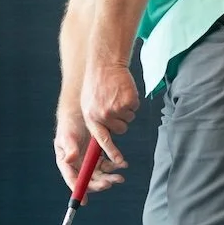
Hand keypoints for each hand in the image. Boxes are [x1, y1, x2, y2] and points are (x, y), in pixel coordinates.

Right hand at [53, 103, 116, 191]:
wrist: (81, 112)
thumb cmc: (70, 124)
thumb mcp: (68, 135)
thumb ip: (70, 148)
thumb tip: (69, 160)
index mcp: (66, 162)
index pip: (72, 179)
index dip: (78, 190)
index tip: (85, 201)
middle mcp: (77, 165)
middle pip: (88, 180)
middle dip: (100, 184)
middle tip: (110, 183)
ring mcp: (88, 161)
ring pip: (100, 175)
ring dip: (110, 178)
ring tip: (120, 177)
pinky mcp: (98, 156)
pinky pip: (107, 166)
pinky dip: (115, 166)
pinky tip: (123, 164)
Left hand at [79, 60, 138, 179]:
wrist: (104, 64)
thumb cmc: (96, 84)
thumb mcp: (88, 104)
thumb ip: (95, 120)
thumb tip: (103, 138)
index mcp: (91, 117)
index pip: (102, 140)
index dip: (111, 151)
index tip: (119, 161)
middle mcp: (103, 115)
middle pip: (120, 129)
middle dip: (120, 120)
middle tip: (114, 104)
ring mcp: (116, 108)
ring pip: (129, 119)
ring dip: (126, 109)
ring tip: (116, 95)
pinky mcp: (128, 101)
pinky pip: (135, 108)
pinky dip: (132, 101)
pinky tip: (123, 91)